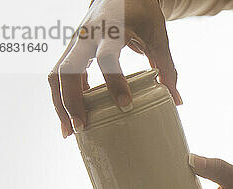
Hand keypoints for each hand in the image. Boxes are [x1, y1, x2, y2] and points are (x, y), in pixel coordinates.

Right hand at [48, 0, 181, 137]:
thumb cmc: (141, 12)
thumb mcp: (158, 36)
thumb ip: (166, 67)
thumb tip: (176, 101)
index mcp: (112, 29)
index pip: (107, 58)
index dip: (115, 82)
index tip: (126, 105)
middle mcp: (87, 35)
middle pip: (68, 69)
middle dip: (72, 100)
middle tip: (83, 127)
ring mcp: (75, 42)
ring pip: (56, 74)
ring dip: (60, 103)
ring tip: (70, 132)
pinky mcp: (72, 50)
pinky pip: (59, 75)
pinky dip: (62, 97)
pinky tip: (71, 119)